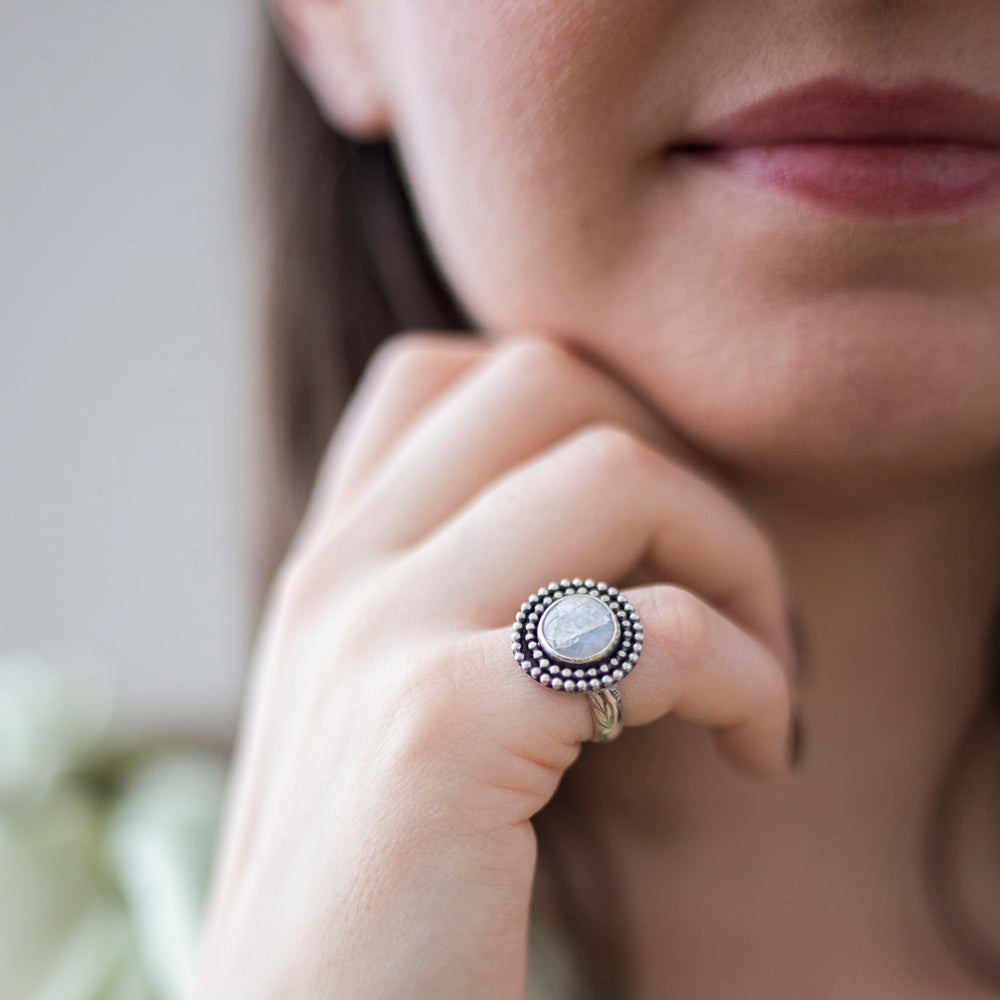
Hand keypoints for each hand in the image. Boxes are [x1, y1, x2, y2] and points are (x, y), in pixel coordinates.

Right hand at [187, 333, 798, 999]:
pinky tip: (753, 752)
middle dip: (680, 463)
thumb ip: (453, 606)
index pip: (445, 374)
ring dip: (734, 557)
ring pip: (613, 468)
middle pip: (544, 377)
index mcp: (331, 566)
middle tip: (727, 590)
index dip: (582, 413)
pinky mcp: (440, 728)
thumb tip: (597, 547)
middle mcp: (343, 573)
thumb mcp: (382, 714)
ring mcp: (381, 636)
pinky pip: (655, 633)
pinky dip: (746, 679)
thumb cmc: (369, 901)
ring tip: (756, 667)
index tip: (647, 531)